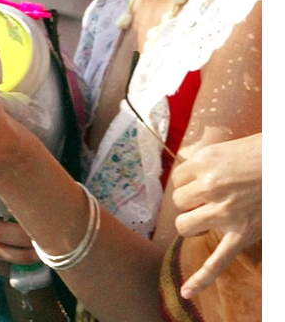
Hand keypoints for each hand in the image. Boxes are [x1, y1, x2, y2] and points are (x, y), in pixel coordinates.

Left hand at [171, 133, 261, 298]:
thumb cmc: (262, 153)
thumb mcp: (225, 148)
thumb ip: (204, 162)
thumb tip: (187, 168)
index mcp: (205, 162)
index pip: (177, 178)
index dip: (189, 180)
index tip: (204, 178)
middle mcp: (210, 186)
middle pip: (178, 201)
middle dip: (190, 201)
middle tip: (210, 196)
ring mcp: (225, 212)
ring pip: (184, 225)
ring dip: (193, 222)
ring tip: (211, 214)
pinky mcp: (241, 234)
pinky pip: (217, 261)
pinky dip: (202, 278)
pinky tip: (188, 291)